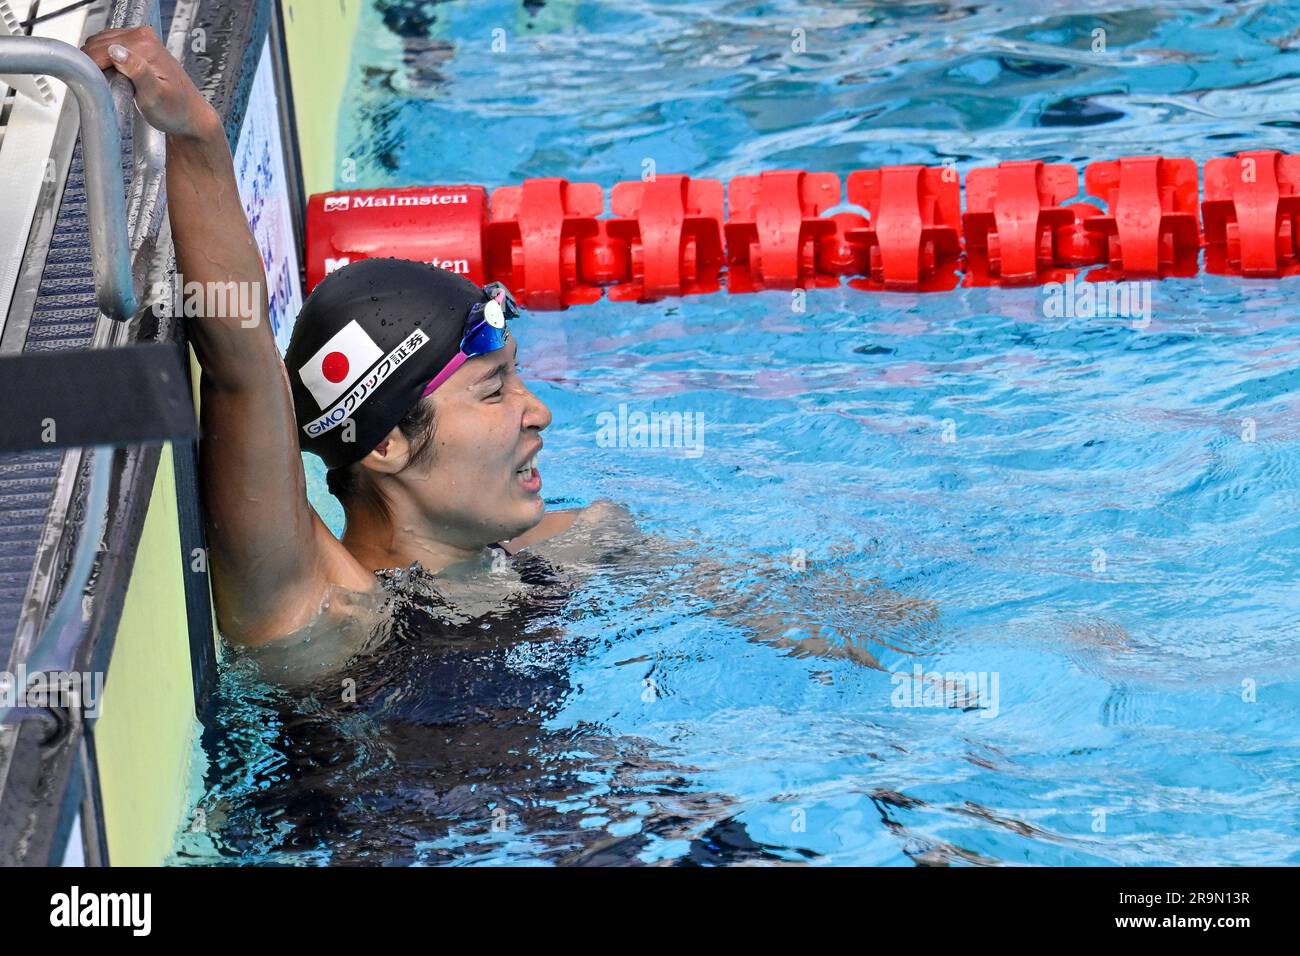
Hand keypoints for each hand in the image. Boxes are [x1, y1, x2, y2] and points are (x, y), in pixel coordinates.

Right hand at [80, 26, 218, 138]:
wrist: (190, 116)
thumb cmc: (176, 110)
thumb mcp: (154, 95)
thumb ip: (136, 72)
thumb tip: (117, 52)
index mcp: (145, 43)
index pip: (100, 49)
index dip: (93, 69)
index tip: (95, 86)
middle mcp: (142, 35)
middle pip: (97, 44)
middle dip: (95, 66)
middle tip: (105, 88)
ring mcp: (139, 38)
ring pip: (100, 46)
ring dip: (98, 64)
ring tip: (111, 84)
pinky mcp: (136, 46)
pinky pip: (107, 49)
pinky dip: (104, 62)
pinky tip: (114, 77)